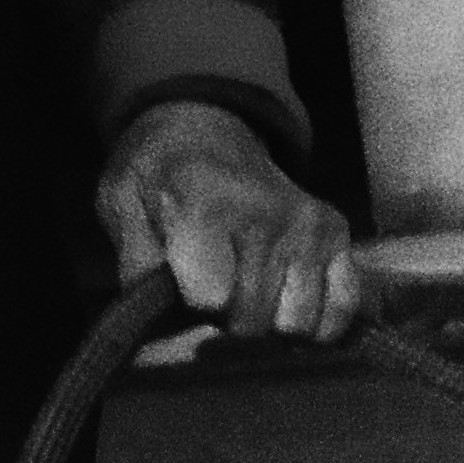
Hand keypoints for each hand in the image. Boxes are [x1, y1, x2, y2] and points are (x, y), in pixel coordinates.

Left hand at [94, 100, 363, 344]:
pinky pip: (341, 307)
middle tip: (214, 298)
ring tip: (250, 301)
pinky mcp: (337, 233)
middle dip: (229, 324)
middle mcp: (268, 216)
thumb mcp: (121, 208)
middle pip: (256, 319)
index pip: (213, 300)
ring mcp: (309, 226)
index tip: (182, 292)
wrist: (204, 134)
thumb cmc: (157, 178)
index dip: (191, 310)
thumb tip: (164, 328)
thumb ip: (139, 267)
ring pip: (299, 324)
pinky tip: (289, 307)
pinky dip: (317, 321)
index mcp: (207, 207)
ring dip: (271, 327)